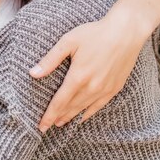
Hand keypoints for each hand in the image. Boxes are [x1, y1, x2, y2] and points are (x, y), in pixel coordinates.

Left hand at [30, 17, 145, 131]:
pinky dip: (89, 113)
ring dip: (71, 117)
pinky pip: (99, 106)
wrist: (126, 32)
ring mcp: (105, 89)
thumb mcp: (68, 42)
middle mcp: (92, 87)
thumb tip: (33, 74)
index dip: (49, 115)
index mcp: (78, 76)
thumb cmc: (95, 34)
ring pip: (84, 109)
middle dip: (58, 118)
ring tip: (61, 123)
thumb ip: (50, 60)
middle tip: (47, 127)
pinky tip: (82, 117)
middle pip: (71, 107)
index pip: (59, 102)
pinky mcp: (115, 87)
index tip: (41, 126)